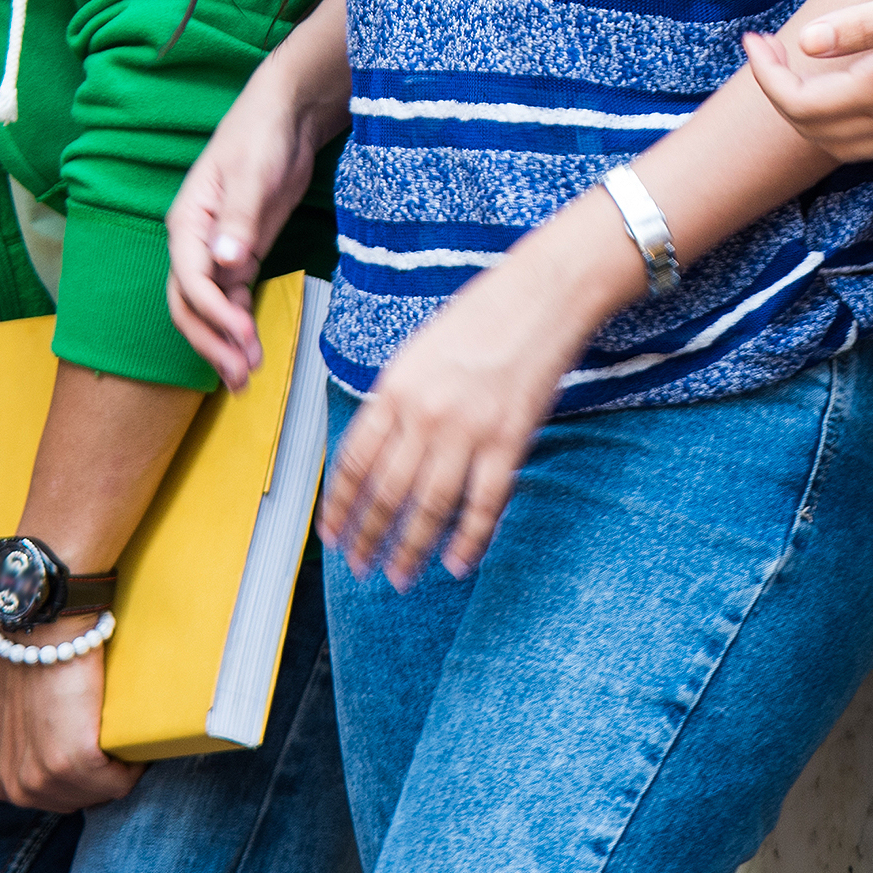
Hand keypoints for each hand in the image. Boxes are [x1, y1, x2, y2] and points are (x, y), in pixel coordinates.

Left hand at [0, 641, 135, 814]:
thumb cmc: (16, 658)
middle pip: (76, 800)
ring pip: (98, 794)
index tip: (80, 738)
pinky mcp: (76, 762)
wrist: (44, 632)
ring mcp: (44, 778)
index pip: (50, 798)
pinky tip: (126, 740)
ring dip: (114, 770)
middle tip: (98, 732)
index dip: (72, 771)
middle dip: (95, 775)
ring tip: (111, 732)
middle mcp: (16, 788)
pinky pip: (117, 782)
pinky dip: (130, 765)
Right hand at [166, 42, 337, 386]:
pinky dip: (238, 325)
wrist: (286, 117)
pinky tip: (250, 350)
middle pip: (190, 304)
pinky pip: (232, 299)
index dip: (213, 312)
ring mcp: (217, 251)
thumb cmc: (261, 136)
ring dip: (223, 343)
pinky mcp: (241, 254)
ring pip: (210, 308)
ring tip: (246, 377)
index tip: (241, 335)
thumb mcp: (253, 174)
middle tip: (241, 375)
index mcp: (188, 221)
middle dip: (212, 341)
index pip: (190, 279)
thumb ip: (239, 220)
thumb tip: (225, 262)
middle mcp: (194, 242)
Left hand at [316, 215, 628, 582]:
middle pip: (386, 493)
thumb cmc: (479, 319)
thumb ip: (393, 404)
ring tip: (402, 575)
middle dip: (369, 538)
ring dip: (411, 548)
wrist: (540, 296)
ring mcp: (468, 430)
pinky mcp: (510, 441)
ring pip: (429, 507)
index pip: (353, 463)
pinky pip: (484, 504)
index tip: (333, 535)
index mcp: (394, 389)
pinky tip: (456, 562)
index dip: (339, 506)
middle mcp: (424, 413)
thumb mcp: (415, 354)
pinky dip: (469, 539)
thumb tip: (374, 456)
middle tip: (361, 567)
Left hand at [740, 0, 872, 157]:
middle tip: (764, 47)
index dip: (766, 76)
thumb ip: (868, 24)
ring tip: (792, 65)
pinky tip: (845, 79)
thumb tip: (808, 41)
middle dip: (777, 94)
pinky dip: (842, 118)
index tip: (752, 37)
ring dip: (807, 111)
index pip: (803, 105)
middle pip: (816, 132)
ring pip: (843, 143)